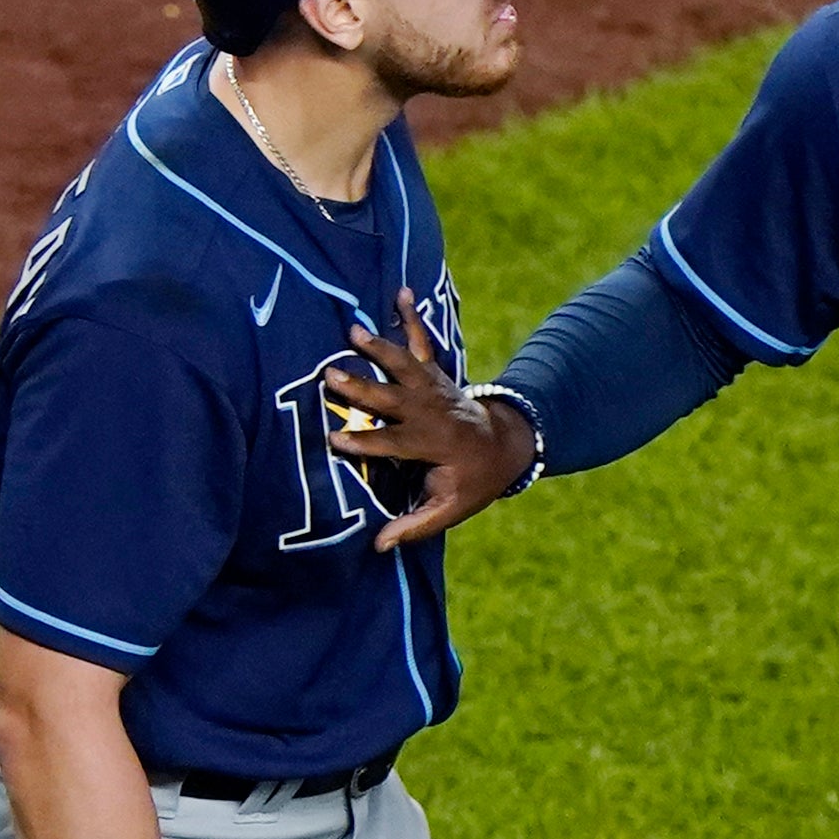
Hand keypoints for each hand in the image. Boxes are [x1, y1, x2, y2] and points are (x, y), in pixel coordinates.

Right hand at [321, 310, 539, 548]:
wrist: (507, 446)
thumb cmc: (473, 481)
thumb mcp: (451, 510)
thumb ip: (416, 526)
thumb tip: (379, 547)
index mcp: (434, 447)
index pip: (394, 444)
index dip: (365, 442)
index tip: (334, 439)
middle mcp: (434, 413)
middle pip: (394, 400)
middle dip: (363, 389)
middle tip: (330, 376)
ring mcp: (436, 389)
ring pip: (406, 366)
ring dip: (380, 347)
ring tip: (352, 330)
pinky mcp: (437, 373)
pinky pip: (424, 342)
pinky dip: (413, 316)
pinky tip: (402, 291)